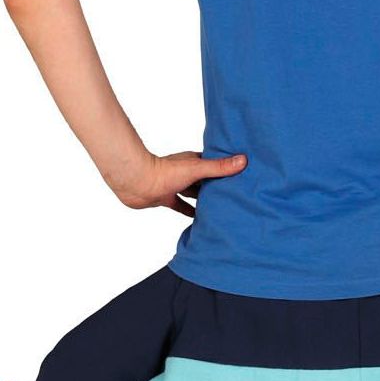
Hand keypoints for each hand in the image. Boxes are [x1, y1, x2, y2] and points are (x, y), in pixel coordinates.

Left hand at [108, 149, 247, 216]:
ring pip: (195, 194)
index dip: (227, 168)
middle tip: (236, 195)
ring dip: (205, 200)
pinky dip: (190, 212)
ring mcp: (176, 185)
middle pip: (206, 180)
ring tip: (222, 209)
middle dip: (218, 187)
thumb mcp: (197, 169)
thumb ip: (218, 167)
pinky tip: (200, 219)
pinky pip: (182, 206)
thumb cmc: (164, 172)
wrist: (136, 182)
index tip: (243, 175)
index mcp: (193, 161)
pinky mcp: (166, 198)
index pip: (215, 164)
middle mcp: (185, 172)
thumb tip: (243, 160)